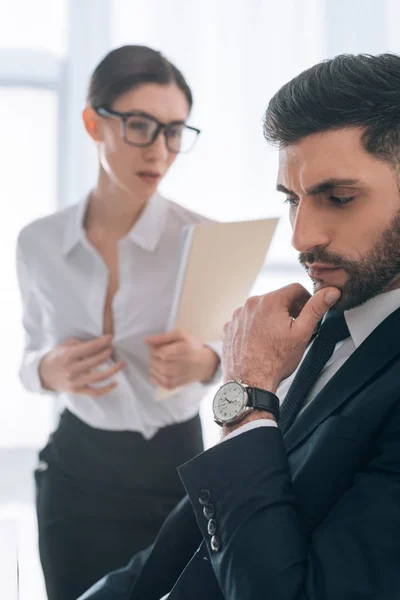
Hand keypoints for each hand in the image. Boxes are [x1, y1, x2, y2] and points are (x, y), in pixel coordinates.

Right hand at [39, 335, 125, 396]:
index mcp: (67, 356)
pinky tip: (115, 383)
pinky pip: (95, 392)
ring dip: (113, 370)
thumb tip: (99, 343)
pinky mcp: (77, 391)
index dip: (102, 342)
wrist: (43, 375)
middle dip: (107, 353)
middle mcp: (71, 369)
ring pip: (99, 377)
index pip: (89, 348)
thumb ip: (80, 344)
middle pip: (96, 361)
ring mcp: (75, 382)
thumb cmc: (57, 357)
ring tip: (122, 363)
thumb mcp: (64, 346)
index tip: (110, 337)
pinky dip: (106, 389)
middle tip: (112, 348)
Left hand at [145, 330, 219, 389]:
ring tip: (160, 361)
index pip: (159, 352)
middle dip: (153, 356)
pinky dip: (153, 374)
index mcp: (181, 350)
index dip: (155, 349)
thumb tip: (146, 341)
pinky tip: (159, 369)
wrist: (205, 364)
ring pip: (153, 371)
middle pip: (155, 361)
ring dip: (152, 364)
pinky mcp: (172, 385)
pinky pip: (155, 381)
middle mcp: (178, 366)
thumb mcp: (181, 335)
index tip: (159, 347)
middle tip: (160, 353)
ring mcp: (175, 377)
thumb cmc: (191, 347)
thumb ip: (163, 337)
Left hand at [222, 283, 340, 391]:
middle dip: (289, 310)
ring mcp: (238, 315)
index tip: (307, 314)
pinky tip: (261, 341)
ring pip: (261, 309)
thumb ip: (316, 308)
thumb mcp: (302, 333)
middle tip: (294, 329)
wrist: (249, 381)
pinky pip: (247, 320)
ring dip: (271, 318)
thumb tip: (330, 292)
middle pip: (277, 298)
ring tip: (276, 338)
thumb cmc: (275, 361)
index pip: (295, 289)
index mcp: (270, 301)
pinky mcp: (230, 326)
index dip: (306, 300)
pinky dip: (255, 326)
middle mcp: (250, 304)